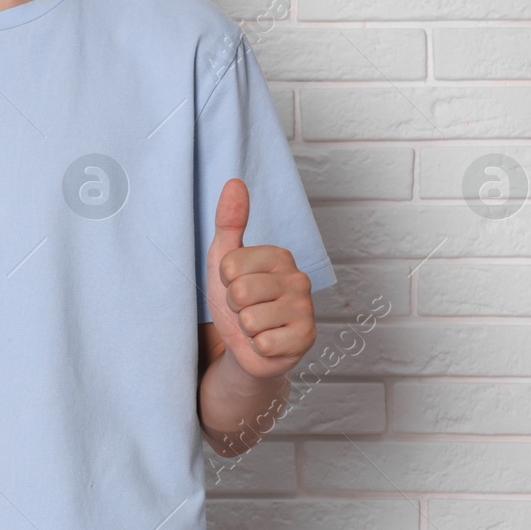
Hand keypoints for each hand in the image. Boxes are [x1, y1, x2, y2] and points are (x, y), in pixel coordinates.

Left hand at [204, 179, 315, 380]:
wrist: (247, 348)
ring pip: (250, 319)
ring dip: (246, 328)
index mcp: (279, 256)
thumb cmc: (237, 303)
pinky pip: (264, 342)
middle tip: (246, 310)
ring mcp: (306, 309)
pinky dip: (258, 347)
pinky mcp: (306, 338)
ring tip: (257, 326)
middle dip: (234, 307)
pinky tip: (267, 342)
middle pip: (240, 292)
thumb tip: (234, 182)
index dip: (224, 282)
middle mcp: (299, 278)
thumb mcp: (224, 262)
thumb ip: (229, 223)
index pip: (230, 265)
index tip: (235, 287)